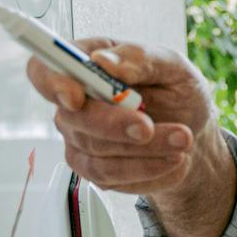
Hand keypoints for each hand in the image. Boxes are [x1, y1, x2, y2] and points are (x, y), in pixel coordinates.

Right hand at [25, 38, 220, 201]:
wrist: (193, 129)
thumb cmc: (176, 89)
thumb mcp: (172, 65)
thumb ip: (140, 58)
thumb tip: (105, 62)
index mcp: (86, 63)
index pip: (44, 71)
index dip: (52, 84)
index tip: (76, 97)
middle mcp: (74, 103)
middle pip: (72, 120)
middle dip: (114, 126)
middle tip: (149, 128)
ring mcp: (80, 139)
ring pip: (97, 155)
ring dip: (144, 152)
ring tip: (182, 141)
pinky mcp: (94, 170)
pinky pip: (113, 178)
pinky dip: (149, 171)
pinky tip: (175, 159)